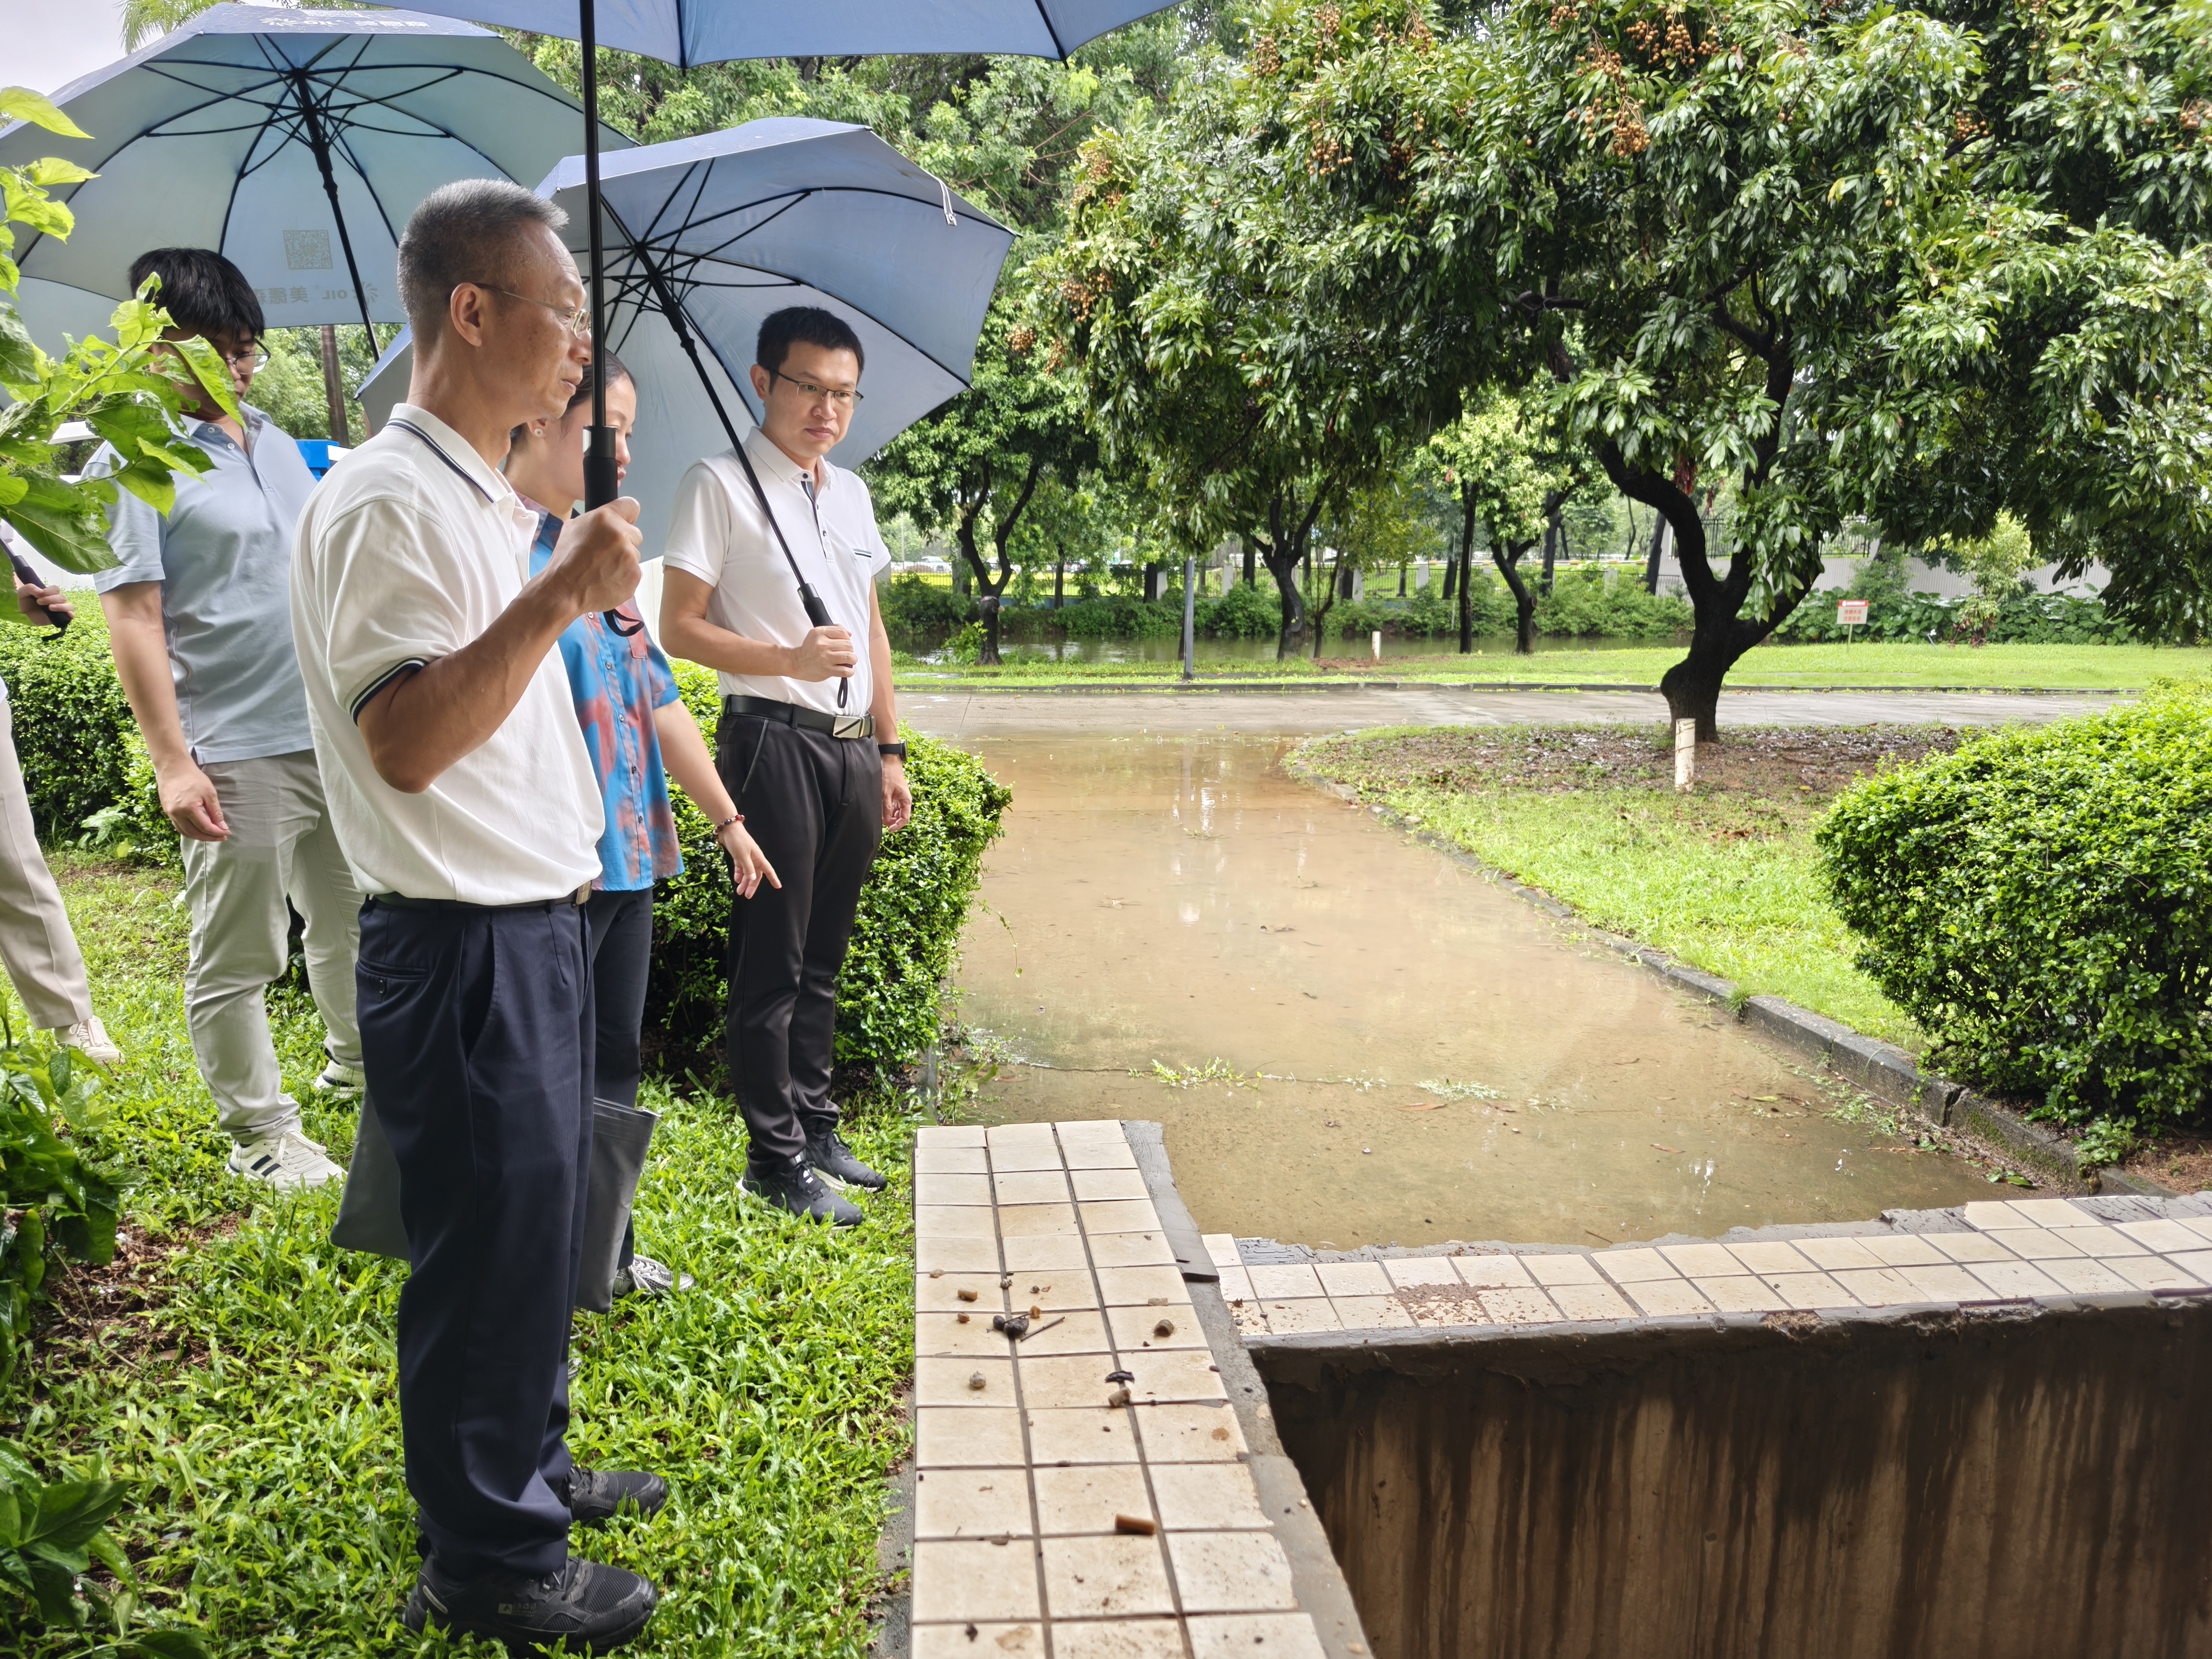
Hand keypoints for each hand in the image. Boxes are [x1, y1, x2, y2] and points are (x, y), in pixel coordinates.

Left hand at [13, 579, 68, 627]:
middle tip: (39, 602)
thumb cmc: (25, 602)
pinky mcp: (60, 618)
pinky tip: (68, 614)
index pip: (56, 589)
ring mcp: (60, 609)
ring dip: (60, 606)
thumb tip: (40, 591)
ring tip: (50, 608)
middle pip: (62, 597)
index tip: (37, 595)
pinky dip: (71, 614)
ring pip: (69, 605)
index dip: (48, 591)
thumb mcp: (22, 592)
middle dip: (50, 599)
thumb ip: (30, 588)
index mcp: (50, 593)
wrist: (23, 615)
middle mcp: (57, 600)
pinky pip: (71, 615)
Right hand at [159, 760, 227, 841]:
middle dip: (209, 837)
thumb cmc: (193, 777)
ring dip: (198, 837)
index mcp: (189, 809)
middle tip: (221, 837)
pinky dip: (189, 831)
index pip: (205, 827)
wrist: (173, 767)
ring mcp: (170, 813)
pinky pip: (178, 826)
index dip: (217, 832)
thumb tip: (222, 827)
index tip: (227, 833)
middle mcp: (177, 814)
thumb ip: (216, 812)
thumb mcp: (209, 793)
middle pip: (194, 833)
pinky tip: (198, 830)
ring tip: (211, 836)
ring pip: (185, 832)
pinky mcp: (167, 811)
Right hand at [544, 498, 641, 616]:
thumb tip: (610, 521)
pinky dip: (624, 577)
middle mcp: (620, 535)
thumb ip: (597, 521)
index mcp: (605, 518)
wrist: (564, 590)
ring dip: (623, 561)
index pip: (631, 506)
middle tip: (605, 554)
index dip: (628, 516)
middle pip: (635, 534)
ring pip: (634, 555)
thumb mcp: (574, 528)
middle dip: (624, 542)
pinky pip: (634, 572)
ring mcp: (629, 557)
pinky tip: (607, 579)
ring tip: (603, 570)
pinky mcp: (634, 575)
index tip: (626, 522)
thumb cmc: (565, 561)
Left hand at [718, 819, 781, 898]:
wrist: (728, 828)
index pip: (768, 870)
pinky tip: (736, 880)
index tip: (778, 887)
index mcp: (758, 858)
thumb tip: (753, 878)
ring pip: (747, 872)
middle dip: (752, 885)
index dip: (773, 878)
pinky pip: (741, 867)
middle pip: (755, 875)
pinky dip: (739, 874)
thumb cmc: (738, 841)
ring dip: (743, 882)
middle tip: (747, 896)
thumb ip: (748, 868)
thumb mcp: (742, 856)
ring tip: (739, 891)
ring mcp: (746, 857)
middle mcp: (754, 858)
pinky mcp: (739, 855)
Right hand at [787, 625, 856, 680]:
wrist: (797, 663)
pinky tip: (846, 669)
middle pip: (848, 645)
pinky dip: (850, 671)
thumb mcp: (817, 634)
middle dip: (849, 649)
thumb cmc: (809, 649)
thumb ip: (833, 630)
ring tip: (847, 661)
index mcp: (820, 633)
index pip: (842, 632)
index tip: (843, 642)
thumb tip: (849, 634)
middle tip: (844, 652)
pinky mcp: (827, 670)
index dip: (846, 638)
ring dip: (852, 659)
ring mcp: (825, 658)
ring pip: (849, 657)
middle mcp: (822, 645)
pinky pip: (846, 671)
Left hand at [881, 756, 911, 832]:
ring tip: (881, 815)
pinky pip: (892, 807)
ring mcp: (899, 798)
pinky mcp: (894, 796)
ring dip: (889, 816)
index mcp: (906, 800)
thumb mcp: (886, 793)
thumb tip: (887, 821)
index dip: (898, 825)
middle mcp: (904, 801)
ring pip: (896, 813)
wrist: (889, 762)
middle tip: (882, 822)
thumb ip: (887, 808)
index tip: (889, 829)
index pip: (905, 818)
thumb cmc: (889, 775)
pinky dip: (887, 810)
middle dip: (893, 821)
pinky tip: (881, 810)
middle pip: (901, 817)